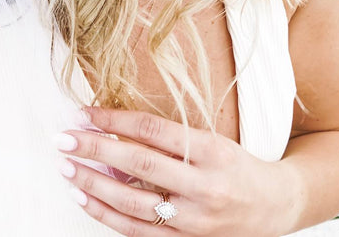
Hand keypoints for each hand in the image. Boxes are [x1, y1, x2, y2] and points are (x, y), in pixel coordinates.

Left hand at [55, 106, 293, 236]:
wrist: (275, 207)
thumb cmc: (235, 164)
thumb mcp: (211, 140)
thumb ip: (169, 138)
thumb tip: (114, 130)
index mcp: (212, 151)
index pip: (153, 130)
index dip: (115, 120)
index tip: (84, 112)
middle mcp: (204, 187)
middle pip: (139, 166)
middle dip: (95, 150)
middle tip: (63, 138)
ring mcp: (194, 220)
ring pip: (133, 204)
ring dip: (93, 184)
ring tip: (65, 168)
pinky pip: (137, 231)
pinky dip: (106, 214)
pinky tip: (83, 196)